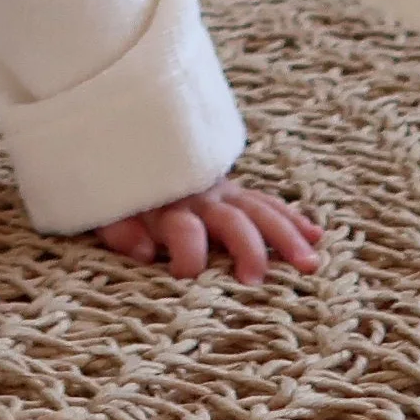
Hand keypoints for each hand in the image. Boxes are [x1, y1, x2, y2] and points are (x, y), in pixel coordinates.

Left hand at [95, 176, 321, 284]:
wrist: (123, 140)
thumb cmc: (114, 189)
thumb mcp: (103, 209)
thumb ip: (119, 230)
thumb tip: (146, 252)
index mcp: (165, 206)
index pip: (183, 230)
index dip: (186, 253)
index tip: (187, 275)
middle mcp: (199, 198)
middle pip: (231, 221)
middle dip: (246, 248)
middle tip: (256, 280)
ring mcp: (221, 192)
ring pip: (260, 212)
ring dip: (286, 237)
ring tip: (308, 264)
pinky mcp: (233, 191)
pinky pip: (266, 202)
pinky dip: (291, 218)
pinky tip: (317, 235)